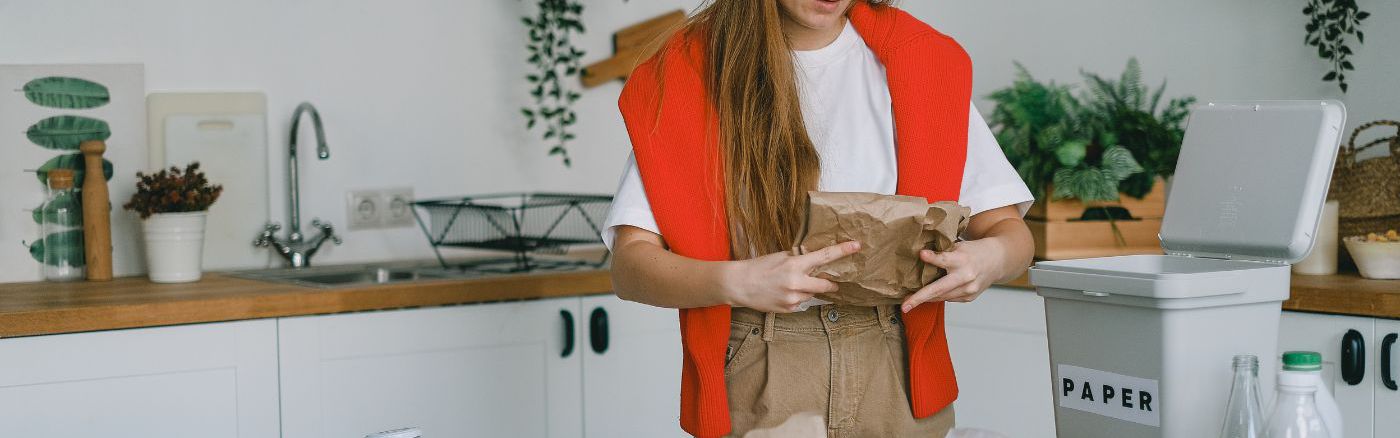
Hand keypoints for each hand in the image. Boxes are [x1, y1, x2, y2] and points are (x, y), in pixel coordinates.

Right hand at [721, 241, 860, 312]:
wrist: (739, 285)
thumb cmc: (758, 267)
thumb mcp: (780, 257)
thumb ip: (799, 259)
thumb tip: (816, 260)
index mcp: (794, 265)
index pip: (824, 257)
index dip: (842, 251)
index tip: (856, 246)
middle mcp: (797, 283)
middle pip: (826, 284)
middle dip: (830, 283)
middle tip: (831, 280)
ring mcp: (793, 298)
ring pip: (812, 293)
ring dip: (808, 289)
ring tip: (788, 285)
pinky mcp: (790, 309)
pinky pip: (802, 303)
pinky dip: (797, 297)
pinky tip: (783, 293)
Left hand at [901, 238, 1007, 311]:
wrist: (998, 260)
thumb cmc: (974, 251)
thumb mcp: (959, 246)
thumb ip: (943, 252)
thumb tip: (919, 256)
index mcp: (963, 260)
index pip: (945, 259)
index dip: (933, 258)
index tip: (921, 254)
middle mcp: (966, 277)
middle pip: (940, 288)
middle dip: (920, 298)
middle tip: (905, 306)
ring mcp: (968, 290)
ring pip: (941, 297)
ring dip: (925, 299)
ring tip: (909, 301)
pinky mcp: (969, 297)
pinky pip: (948, 299)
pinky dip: (938, 297)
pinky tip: (928, 296)